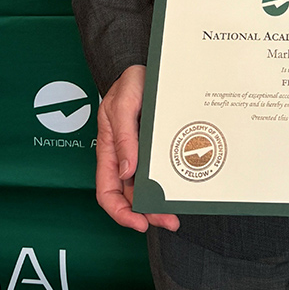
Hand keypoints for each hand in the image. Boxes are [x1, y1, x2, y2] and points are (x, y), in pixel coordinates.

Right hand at [95, 64, 179, 232]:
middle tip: (169, 220)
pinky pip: (160, 170)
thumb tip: (127, 172)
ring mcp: (140, 152)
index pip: (107, 192)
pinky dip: (168, 183)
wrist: (147, 66)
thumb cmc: (129, 82)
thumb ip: (123, 136)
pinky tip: (181, 188)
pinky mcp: (155, 146)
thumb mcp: (122, 104)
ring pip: (147, 187)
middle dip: (147, 214)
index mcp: (109, 149)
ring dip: (159, 203)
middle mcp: (124, 155)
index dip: (120, 212)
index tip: (139, 223)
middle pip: (130, 196)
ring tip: (177, 212)